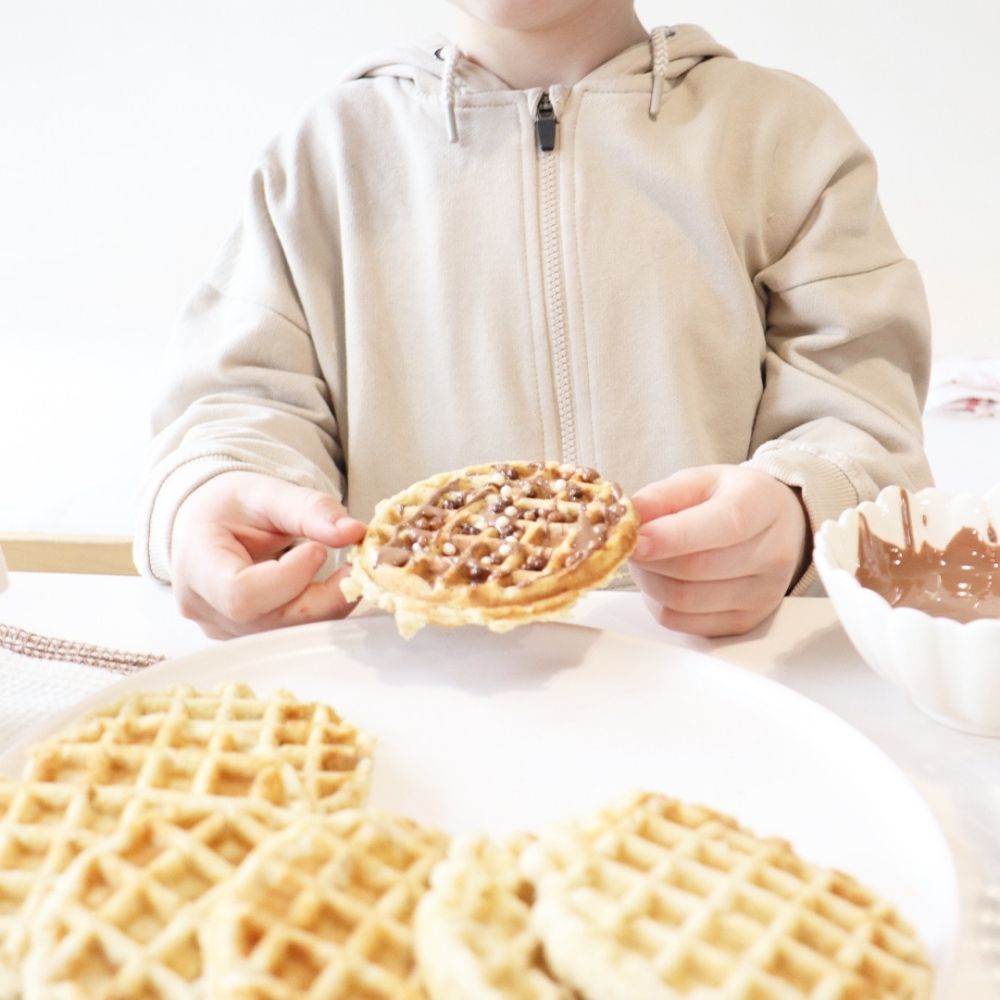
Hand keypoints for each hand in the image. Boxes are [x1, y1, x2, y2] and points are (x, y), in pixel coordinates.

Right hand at [170, 471, 366, 637]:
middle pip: (270, 621)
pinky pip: (286, 635)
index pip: (242, 594)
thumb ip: (310, 509)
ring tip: (342, 574)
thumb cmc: (230, 506)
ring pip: (285, 634)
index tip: (318, 550)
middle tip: (353, 567)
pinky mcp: (243, 636)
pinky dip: (315, 613)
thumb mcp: (268, 493)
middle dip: (323, 597)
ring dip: (325, 606)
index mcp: (198, 564)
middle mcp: (204, 607)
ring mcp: (222, 628)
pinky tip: (324, 589)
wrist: (207, 522)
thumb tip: (353, 531)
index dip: (289, 578)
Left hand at [629, 465, 809, 636]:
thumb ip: (663, 495)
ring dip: (649, 580)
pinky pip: (680, 621)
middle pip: (696, 567)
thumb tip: (630, 515)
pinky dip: (657, 602)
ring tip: (648, 559)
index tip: (635, 537)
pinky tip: (662, 580)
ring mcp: (762, 594)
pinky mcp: (743, 622)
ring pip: (683, 599)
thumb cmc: (729, 500)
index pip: (724, 525)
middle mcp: (772, 554)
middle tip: (632, 544)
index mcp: (762, 505)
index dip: (673, 536)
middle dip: (650, 558)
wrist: (773, 527)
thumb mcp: (699, 481)